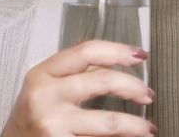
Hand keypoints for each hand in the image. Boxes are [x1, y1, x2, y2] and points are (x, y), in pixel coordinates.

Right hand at [2, 40, 156, 136]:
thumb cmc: (30, 119)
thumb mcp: (44, 88)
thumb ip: (75, 74)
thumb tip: (119, 64)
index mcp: (42, 74)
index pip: (87, 51)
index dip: (119, 50)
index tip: (140, 55)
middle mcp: (44, 96)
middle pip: (104, 81)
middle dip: (134, 87)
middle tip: (148, 95)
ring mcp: (52, 123)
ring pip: (110, 121)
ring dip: (136, 124)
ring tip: (148, 128)